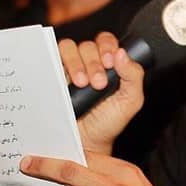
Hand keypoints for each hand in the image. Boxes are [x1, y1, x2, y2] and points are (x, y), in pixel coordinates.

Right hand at [59, 33, 144, 153]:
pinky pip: (51, 59)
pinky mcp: (52, 76)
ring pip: (69, 47)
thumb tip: (123, 53)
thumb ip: (133, 76)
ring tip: (82, 84)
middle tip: (98, 83)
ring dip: (76, 63)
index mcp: (108, 64)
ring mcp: (69, 68)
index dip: (107, 47)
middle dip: (94, 62)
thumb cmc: (106, 123)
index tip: (110, 62)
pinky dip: (58, 64)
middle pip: (88, 44)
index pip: (106, 42)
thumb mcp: (129, 101)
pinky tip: (67, 82)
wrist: (84, 143)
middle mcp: (88, 63)